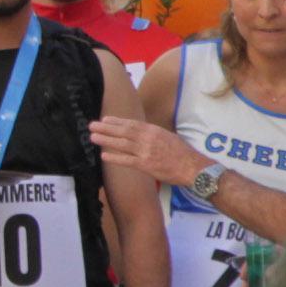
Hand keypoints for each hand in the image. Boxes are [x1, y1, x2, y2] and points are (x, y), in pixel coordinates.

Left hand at [88, 115, 207, 189]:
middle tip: (92, 125)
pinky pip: (126, 160)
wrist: (193, 167)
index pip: (132, 124)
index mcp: (154, 130)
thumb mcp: (167, 137)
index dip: (117, 121)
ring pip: (122, 144)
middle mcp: (148, 138)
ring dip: (106, 140)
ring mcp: (146, 151)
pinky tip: (103, 156)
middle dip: (106, 128)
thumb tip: (139, 133)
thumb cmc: (182, 153)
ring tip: (93, 137)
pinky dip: (114, 158)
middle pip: (124, 131)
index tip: (105, 119)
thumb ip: (152, 134)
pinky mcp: (146, 165)